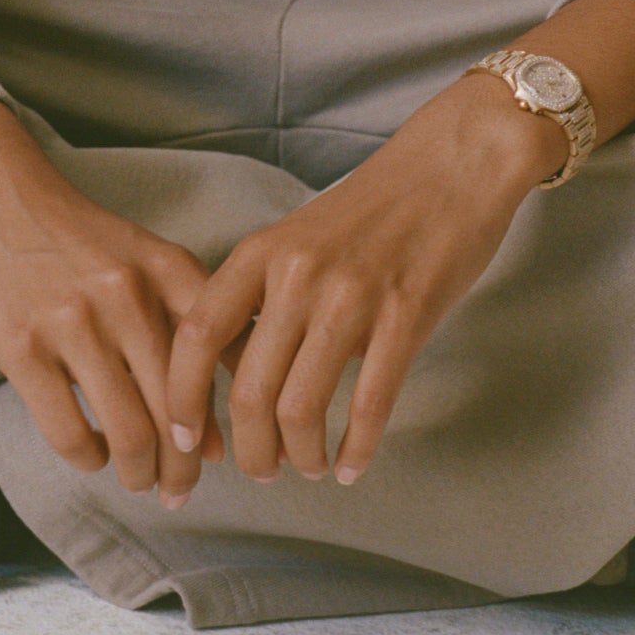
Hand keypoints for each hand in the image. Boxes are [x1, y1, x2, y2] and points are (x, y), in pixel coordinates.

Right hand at [0, 98, 224, 500]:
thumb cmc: (71, 234)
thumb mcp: (140, 255)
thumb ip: (181, 321)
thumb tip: (211, 426)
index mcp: (165, 268)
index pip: (220, 357)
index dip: (223, 416)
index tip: (218, 451)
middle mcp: (128, 296)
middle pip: (176, 411)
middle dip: (181, 468)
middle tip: (177, 490)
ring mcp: (74, 323)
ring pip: (129, 433)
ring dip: (138, 474)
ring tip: (138, 480)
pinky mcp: (22, 349)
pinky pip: (69, 434)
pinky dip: (87, 460)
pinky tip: (89, 453)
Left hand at [164, 72, 561, 488]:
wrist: (453, 163)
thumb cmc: (376, 207)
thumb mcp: (300, 236)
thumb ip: (267, 296)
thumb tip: (239, 378)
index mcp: (263, 251)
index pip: (196, 334)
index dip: (181, 396)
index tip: (184, 435)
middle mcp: (298, 273)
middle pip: (248, 391)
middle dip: (250, 451)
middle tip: (263, 471)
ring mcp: (352, 295)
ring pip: (300, 409)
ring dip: (300, 458)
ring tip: (309, 468)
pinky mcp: (406, 314)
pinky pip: (369, 405)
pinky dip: (356, 450)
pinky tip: (353, 465)